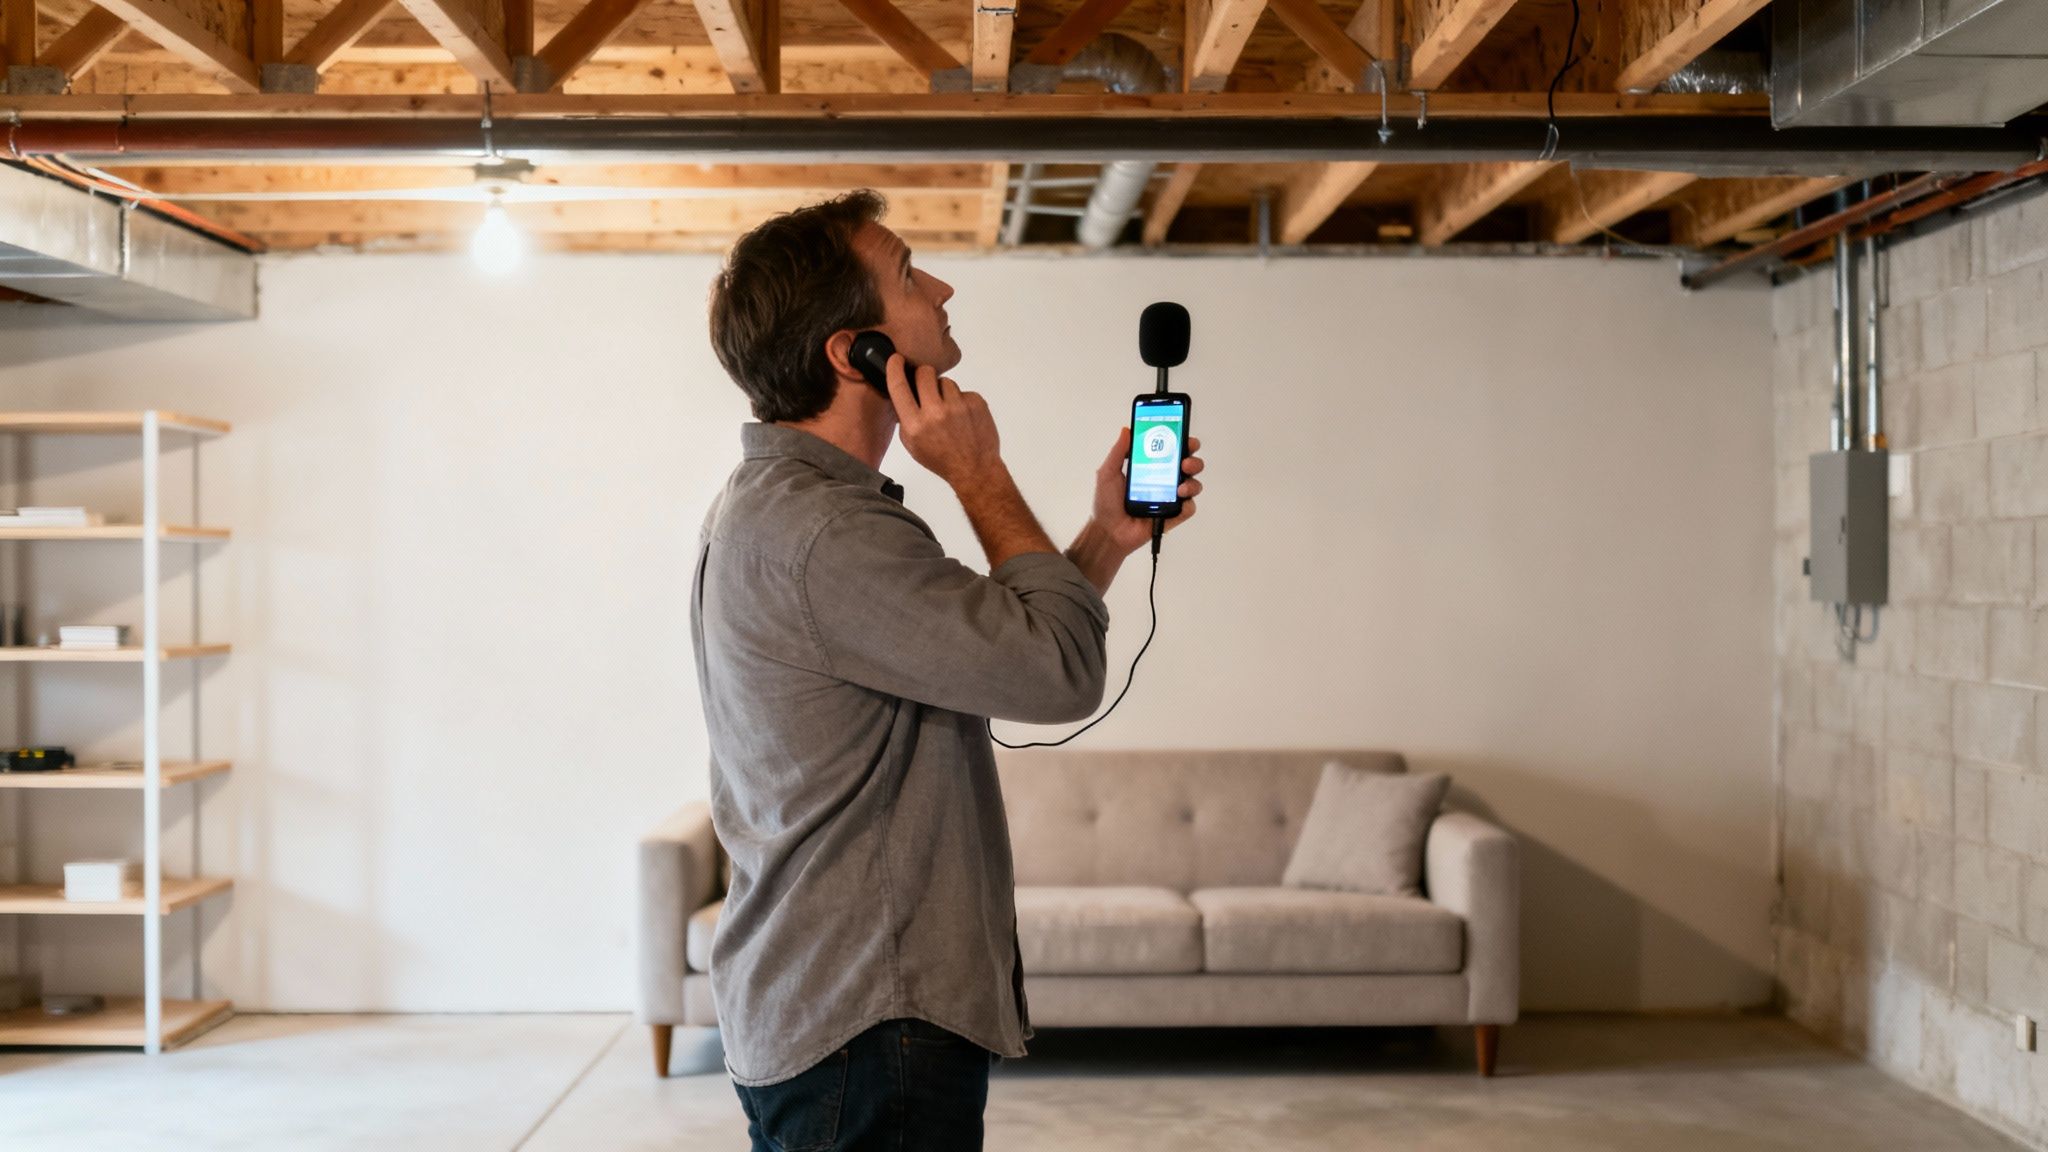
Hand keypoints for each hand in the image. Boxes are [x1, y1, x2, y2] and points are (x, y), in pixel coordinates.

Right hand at [886, 353, 1001, 489]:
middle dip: (924, 377)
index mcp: (915, 425)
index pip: (899, 387)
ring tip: (950, 412)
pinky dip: (962, 401)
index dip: (895, 368)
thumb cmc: (942, 459)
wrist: (974, 468)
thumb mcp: (912, 444)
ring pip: (945, 381)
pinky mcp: (975, 402)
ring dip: (945, 392)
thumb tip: (903, 393)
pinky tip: (963, 417)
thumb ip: (906, 418)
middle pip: (924, 373)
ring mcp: (957, 406)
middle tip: (928, 388)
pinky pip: (963, 391)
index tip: (896, 359)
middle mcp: (935, 413)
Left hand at [1089, 426, 1203, 556]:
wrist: (1108, 531)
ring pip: (1194, 485)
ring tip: (1180, 487)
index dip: (1182, 441)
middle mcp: (1165, 481)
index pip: (1173, 451)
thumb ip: (1118, 451)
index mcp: (1152, 468)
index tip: (1183, 435)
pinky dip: (1188, 504)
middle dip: (1193, 460)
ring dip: (1192, 482)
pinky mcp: (1173, 516)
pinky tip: (1179, 501)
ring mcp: (1171, 499)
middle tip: (1184, 462)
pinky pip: (1189, 508)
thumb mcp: (1108, 473)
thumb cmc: (1107, 503)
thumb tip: (1127, 430)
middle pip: (1189, 466)